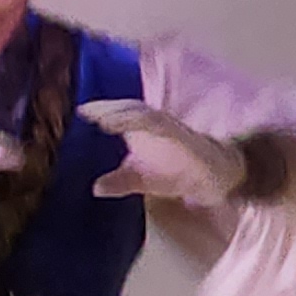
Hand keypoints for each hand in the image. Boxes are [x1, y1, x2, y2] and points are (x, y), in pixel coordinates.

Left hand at [79, 98, 243, 209]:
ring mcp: (170, 129)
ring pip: (146, 114)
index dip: (100, 110)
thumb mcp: (141, 181)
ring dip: (125, 115)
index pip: (118, 115)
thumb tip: (96, 188)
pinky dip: (149, 125)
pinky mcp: (185, 138)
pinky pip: (166, 127)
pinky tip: (135, 128)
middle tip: (85, 110)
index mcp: (141, 132)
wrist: (215, 176)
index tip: (80, 111)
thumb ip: (119, 182)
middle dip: (109, 107)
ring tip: (103, 119)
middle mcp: (154, 125)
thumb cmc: (175, 172)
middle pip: (129, 108)